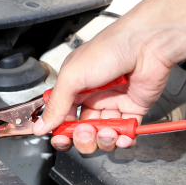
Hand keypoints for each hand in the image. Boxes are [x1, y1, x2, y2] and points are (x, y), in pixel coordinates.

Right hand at [33, 18, 174, 152]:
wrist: (145, 43)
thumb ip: (56, 105)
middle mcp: (93, 97)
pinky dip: (124, 141)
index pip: (63, 118)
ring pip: (103, 135)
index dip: (61, 132)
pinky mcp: (134, 109)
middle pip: (82, 131)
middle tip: (85, 133)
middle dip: (83, 139)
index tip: (61, 139)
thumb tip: (40, 127)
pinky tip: (122, 138)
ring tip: (107, 133)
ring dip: (103, 141)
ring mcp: (114, 104)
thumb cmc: (108, 50)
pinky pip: (126, 133)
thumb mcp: (72, 77)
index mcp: (75, 88)